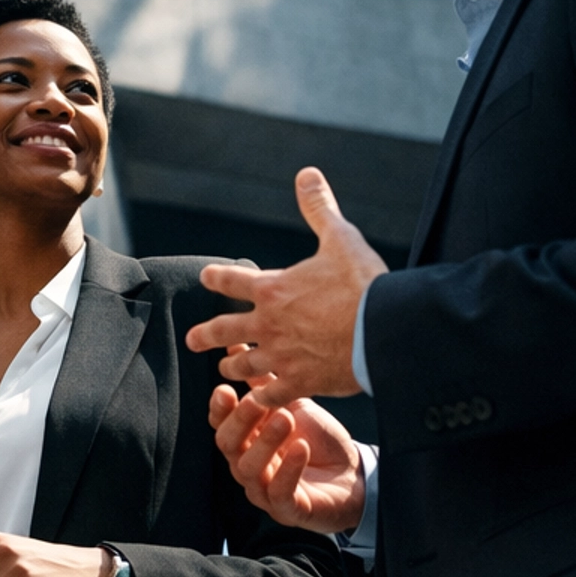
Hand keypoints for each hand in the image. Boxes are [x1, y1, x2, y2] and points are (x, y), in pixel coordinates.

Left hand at [185, 169, 386, 405]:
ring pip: (244, 364)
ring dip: (233, 365)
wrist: (383, 331)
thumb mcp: (340, 238)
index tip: (206, 277)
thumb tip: (306, 175)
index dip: (216, 277)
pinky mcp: (301, 383)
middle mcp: (269, 324)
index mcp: (273, 289)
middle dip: (206, 334)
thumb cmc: (363, 283)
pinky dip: (263, 398)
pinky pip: (272, 395)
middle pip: (225, 330)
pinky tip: (258, 401)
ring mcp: (282, 357)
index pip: (232, 280)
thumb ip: (318, 208)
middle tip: (192, 339)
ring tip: (225, 368)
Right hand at [210, 386, 364, 533]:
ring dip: (265, 442)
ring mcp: (265, 490)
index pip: (221, 425)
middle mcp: (248, 466)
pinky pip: (280, 493)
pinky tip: (301, 448)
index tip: (225, 389)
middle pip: (228, 445)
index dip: (220, 409)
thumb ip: (265, 383)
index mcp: (246, 441)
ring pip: (249, 469)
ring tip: (285, 420)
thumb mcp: (292, 405)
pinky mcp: (288, 510)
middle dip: (240, 421)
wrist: (354, 474)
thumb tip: (237, 348)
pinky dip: (289, 469)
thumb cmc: (318, 441)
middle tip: (256, 402)